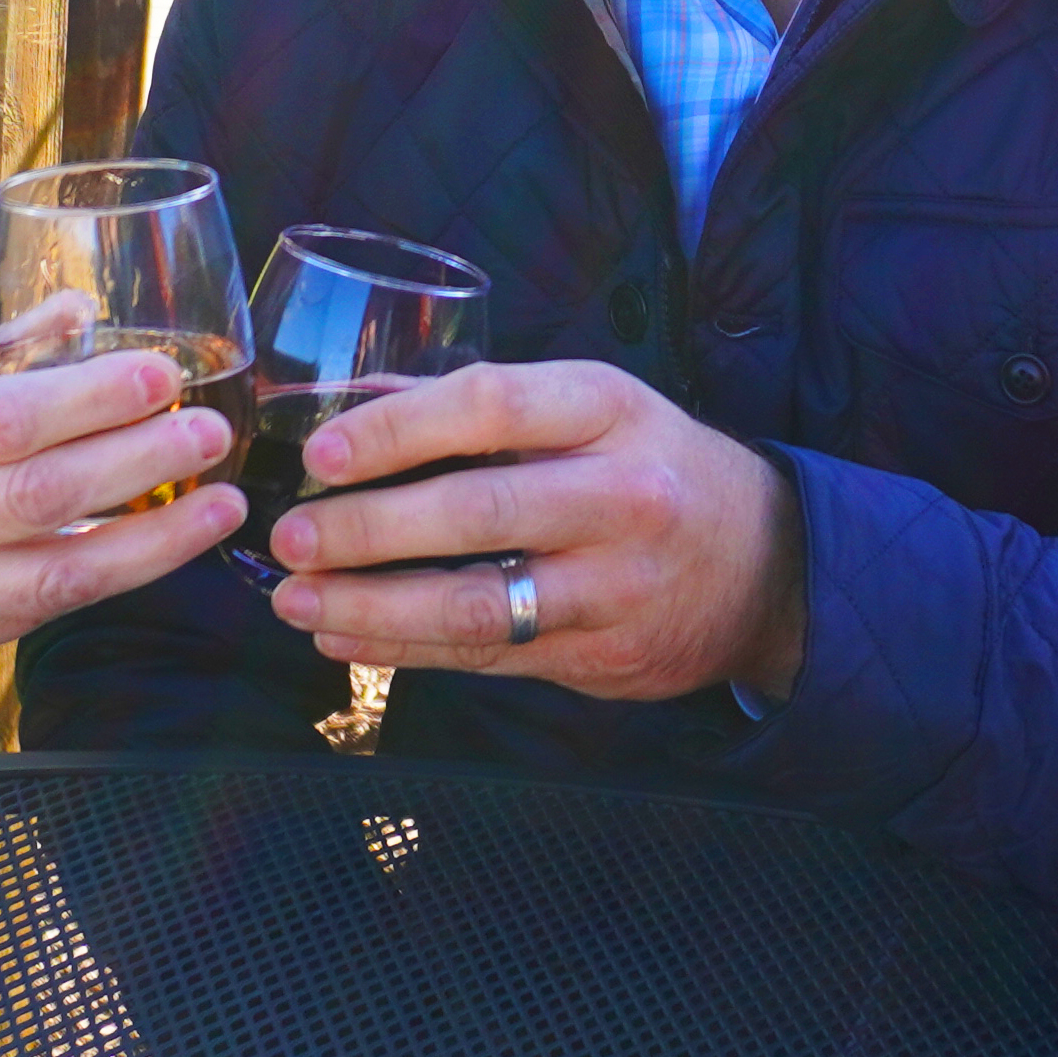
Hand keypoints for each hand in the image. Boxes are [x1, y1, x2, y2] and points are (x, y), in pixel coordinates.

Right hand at [0, 300, 247, 693]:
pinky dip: (110, 577)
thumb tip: (83, 309)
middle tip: (209, 433)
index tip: (161, 375)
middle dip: (134, 462)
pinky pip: (41, 611)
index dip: (85, 398)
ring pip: (50, 573)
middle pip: (32, 494)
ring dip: (150, 540)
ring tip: (221, 505)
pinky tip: (167, 549)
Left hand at [262, 358, 803, 704]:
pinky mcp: (601, 656)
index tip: (323, 452)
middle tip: (290, 537)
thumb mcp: (589, 408)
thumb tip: (343, 400)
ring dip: (371, 606)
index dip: (400, 428)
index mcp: (607, 409)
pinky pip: (487, 656)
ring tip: (295, 601)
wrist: (768, 564)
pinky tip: (344, 636)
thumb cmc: (649, 464)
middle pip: (477, 513)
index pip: (492, 406)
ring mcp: (614, 585)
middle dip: (368, 530)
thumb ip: (479, 404)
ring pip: (476, 605)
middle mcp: (619, 495)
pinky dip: (405, 648)